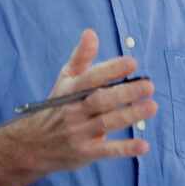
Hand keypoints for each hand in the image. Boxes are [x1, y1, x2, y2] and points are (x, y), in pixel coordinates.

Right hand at [4, 28, 156, 174]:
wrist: (33, 145)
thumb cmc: (57, 106)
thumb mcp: (65, 80)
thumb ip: (81, 57)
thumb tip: (91, 32)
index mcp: (70, 91)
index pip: (91, 78)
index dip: (111, 70)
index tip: (132, 63)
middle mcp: (73, 111)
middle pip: (100, 100)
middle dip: (125, 93)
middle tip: (149, 86)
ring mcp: (79, 133)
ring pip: (106, 123)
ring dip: (130, 116)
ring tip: (152, 107)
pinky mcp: (85, 153)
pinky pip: (106, 151)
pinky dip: (125, 149)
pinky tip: (144, 145)